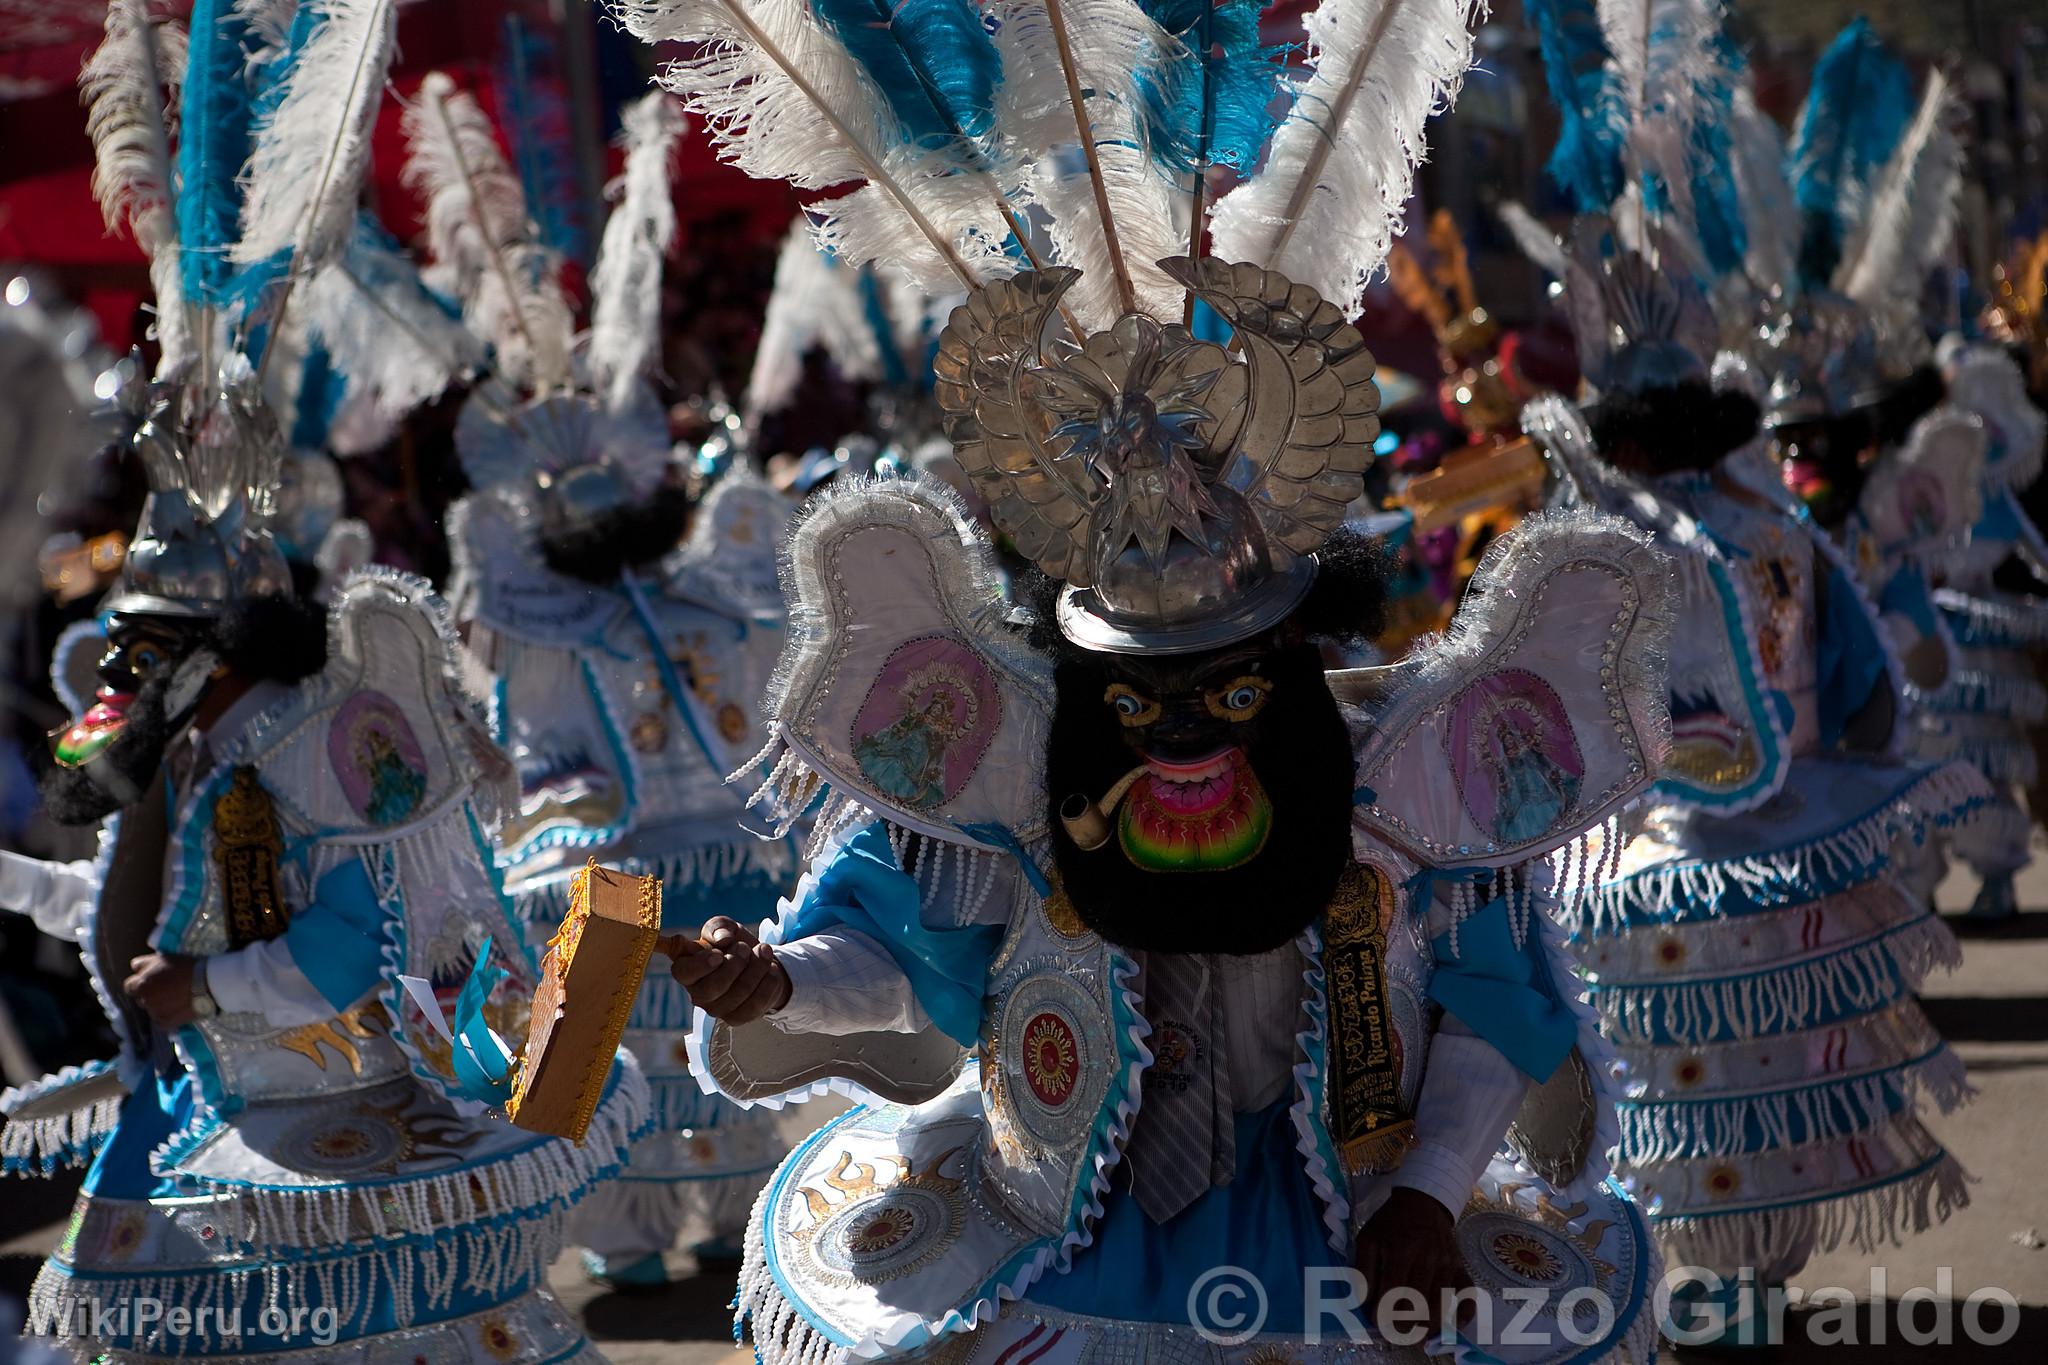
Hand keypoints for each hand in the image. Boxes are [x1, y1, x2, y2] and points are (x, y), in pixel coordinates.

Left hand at [123, 953, 198, 1028]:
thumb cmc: (186, 968)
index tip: (151, 981)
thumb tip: (135, 968)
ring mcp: (155, 1013)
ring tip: (175, 999)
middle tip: (166, 989)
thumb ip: (142, 964)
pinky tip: (177, 1010)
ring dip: (159, 1006)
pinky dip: (166, 1018)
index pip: (129, 986)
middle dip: (150, 995)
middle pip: (141, 999)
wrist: (208, 983)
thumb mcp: (162, 958)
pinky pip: (160, 1022)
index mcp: (141, 984)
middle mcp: (144, 1000)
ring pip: (151, 1010)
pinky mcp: (166, 1023)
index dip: (140, 983)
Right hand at [662, 917, 790, 1023]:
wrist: (759, 960)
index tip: (719, 954)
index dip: (700, 965)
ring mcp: (717, 1009)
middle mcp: (698, 994)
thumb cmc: (733, 943)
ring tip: (764, 950)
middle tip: (745, 948)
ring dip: (756, 968)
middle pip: (712, 988)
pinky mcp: (738, 1018)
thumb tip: (722, 938)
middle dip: (735, 965)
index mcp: (687, 969)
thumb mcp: (725, 928)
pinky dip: (768, 983)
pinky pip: (756, 1005)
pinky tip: (771, 968)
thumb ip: (719, 927)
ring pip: (738, 995)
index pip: (683, 973)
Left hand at [1353, 1187, 1471, 1332]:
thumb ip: (1364, 1272)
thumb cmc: (1391, 1224)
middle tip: (1396, 1333)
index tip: (1378, 1322)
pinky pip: (1467, 1293)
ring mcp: (1446, 1264)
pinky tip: (1452, 1325)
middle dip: (1405, 1325)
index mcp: (1400, 1251)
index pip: (1393, 1293)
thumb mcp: (1368, 1240)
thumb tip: (1364, 1304)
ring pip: (1441, 1303)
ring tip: (1417, 1334)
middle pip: (1418, 1303)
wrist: (1422, 1202)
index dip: (1384, 1314)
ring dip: (1429, 1325)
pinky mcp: (1459, 1266)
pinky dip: (1463, 1313)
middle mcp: (1427, 1259)